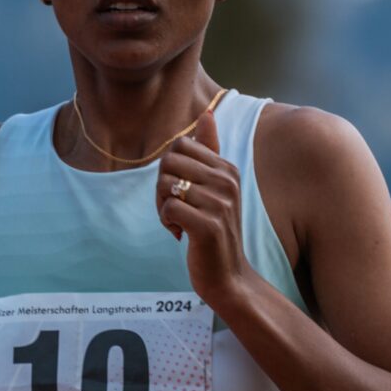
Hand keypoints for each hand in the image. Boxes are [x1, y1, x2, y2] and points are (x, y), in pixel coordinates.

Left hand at [156, 110, 254, 303]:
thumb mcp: (216, 187)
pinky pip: (169, 207)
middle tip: (174, 208)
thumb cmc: (215, 230)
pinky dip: (167, 221)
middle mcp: (227, 182)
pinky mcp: (208, 225)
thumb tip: (206, 114)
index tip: (181, 191)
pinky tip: (180, 234)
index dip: (169, 168)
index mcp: (227, 169)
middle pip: (168, 161)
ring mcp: (220, 203)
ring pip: (166, 185)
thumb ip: (210, 150)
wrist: (229, 276)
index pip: (179, 145)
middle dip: (162, 186)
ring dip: (163, 207)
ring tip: (178, 222)